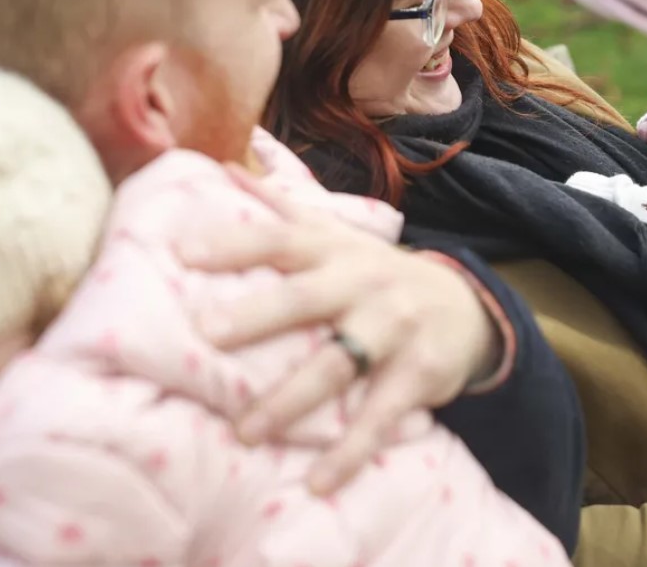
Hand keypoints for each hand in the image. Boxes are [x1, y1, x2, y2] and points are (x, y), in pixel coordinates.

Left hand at [176, 164, 498, 494]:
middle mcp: (363, 282)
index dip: (234, 242)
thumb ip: (281, 203)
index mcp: (334, 249)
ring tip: (245, 432)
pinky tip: (317, 483)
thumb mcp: (335, 233)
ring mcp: (393, 328)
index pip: (279, 238)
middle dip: (257, 315)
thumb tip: (224, 162)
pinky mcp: (418, 374)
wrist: (464, 305)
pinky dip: (350, 451)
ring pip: (339, 363)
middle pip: (306, 298)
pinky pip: (380, 416)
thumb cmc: (373, 272)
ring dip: (291, 400)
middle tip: (205, 335)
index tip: (183, 254)